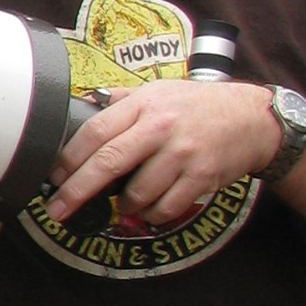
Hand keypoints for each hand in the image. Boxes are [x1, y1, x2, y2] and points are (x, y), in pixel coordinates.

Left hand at [45, 78, 281, 225]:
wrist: (253, 118)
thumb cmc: (198, 105)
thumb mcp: (158, 90)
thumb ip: (120, 100)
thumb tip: (82, 106)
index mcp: (143, 105)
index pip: (95, 131)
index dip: (68, 158)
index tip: (52, 178)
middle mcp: (161, 128)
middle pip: (108, 162)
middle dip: (76, 190)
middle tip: (56, 210)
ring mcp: (183, 153)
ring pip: (137, 193)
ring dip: (124, 205)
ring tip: (125, 201)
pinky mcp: (202, 177)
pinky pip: (166, 207)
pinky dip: (152, 215)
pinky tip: (151, 208)